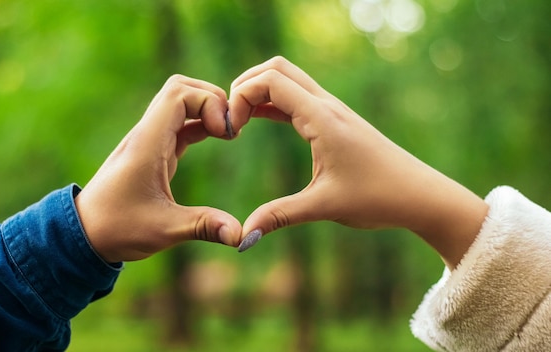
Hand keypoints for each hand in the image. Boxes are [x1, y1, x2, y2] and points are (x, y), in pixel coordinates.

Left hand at [74, 75, 241, 262]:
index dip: (209, 102)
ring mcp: (149, 141)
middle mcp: (147, 135)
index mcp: (147, 144)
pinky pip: (180, 123)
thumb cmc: (117, 228)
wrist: (84, 233)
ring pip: (180, 103)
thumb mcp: (164, 229)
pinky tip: (219, 137)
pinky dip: (201, 123)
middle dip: (212, 99)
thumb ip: (204, 226)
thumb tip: (241, 235)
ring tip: (229, 134)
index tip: (226, 133)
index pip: (179, 93)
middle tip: (232, 128)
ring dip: (207, 109)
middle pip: (181, 88)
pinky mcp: (153, 152)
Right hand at [228, 57, 487, 268]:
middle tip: (230, 120)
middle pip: (276, 68)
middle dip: (245, 85)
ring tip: (239, 123)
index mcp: (322, 119)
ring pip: (288, 79)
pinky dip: (273, 103)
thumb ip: (279, 217)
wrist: (421, 195)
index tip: (231, 130)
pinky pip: (297, 98)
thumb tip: (242, 239)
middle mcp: (327, 106)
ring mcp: (332, 110)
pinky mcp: (335, 121)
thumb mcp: (323, 207)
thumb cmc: (378, 198)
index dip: (241, 96)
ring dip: (259, 92)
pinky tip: (259, 122)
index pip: (271, 81)